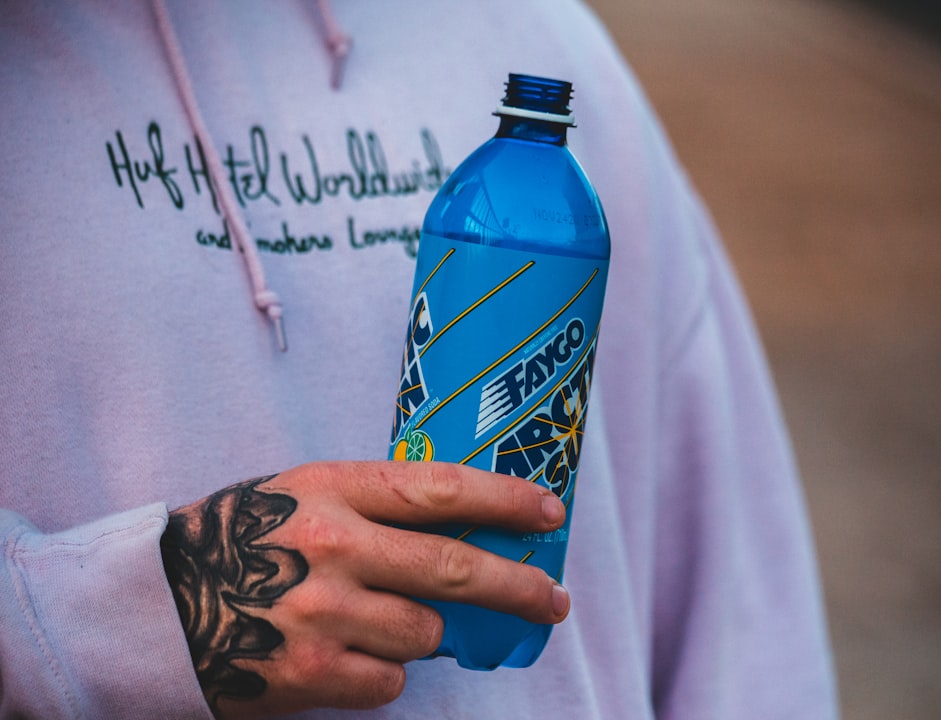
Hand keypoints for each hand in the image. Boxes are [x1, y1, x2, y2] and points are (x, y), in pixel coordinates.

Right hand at [159, 461, 569, 718]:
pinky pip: (388, 682)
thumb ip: (376, 506)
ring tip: (375, 621)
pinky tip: (341, 655)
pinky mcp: (308, 675)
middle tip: (552, 599)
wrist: (151, 604)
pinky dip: (380, 673)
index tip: (549, 512)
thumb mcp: (302, 494)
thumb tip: (465, 530)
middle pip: (455, 568)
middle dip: (518, 586)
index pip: (442, 488)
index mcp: (333, 488)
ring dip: (419, 633)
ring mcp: (320, 613)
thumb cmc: (239, 540)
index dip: (506, 500)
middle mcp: (332, 546)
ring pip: (425, 633)